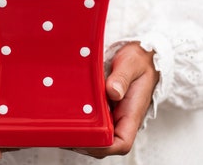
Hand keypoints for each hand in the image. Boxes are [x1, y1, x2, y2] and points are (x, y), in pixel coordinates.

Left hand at [72, 42, 158, 158]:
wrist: (141, 55)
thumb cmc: (139, 60)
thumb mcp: (132, 63)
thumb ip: (122, 77)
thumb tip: (112, 92)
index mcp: (132, 112)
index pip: (122, 143)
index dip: (103, 146)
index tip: (85, 138)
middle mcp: (121, 118)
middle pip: (104, 143)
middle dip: (84, 142)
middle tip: (64, 133)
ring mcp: (111, 114)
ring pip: (96, 134)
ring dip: (80, 133)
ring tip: (61, 126)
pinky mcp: (104, 107)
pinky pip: (92, 120)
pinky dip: (80, 121)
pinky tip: (66, 115)